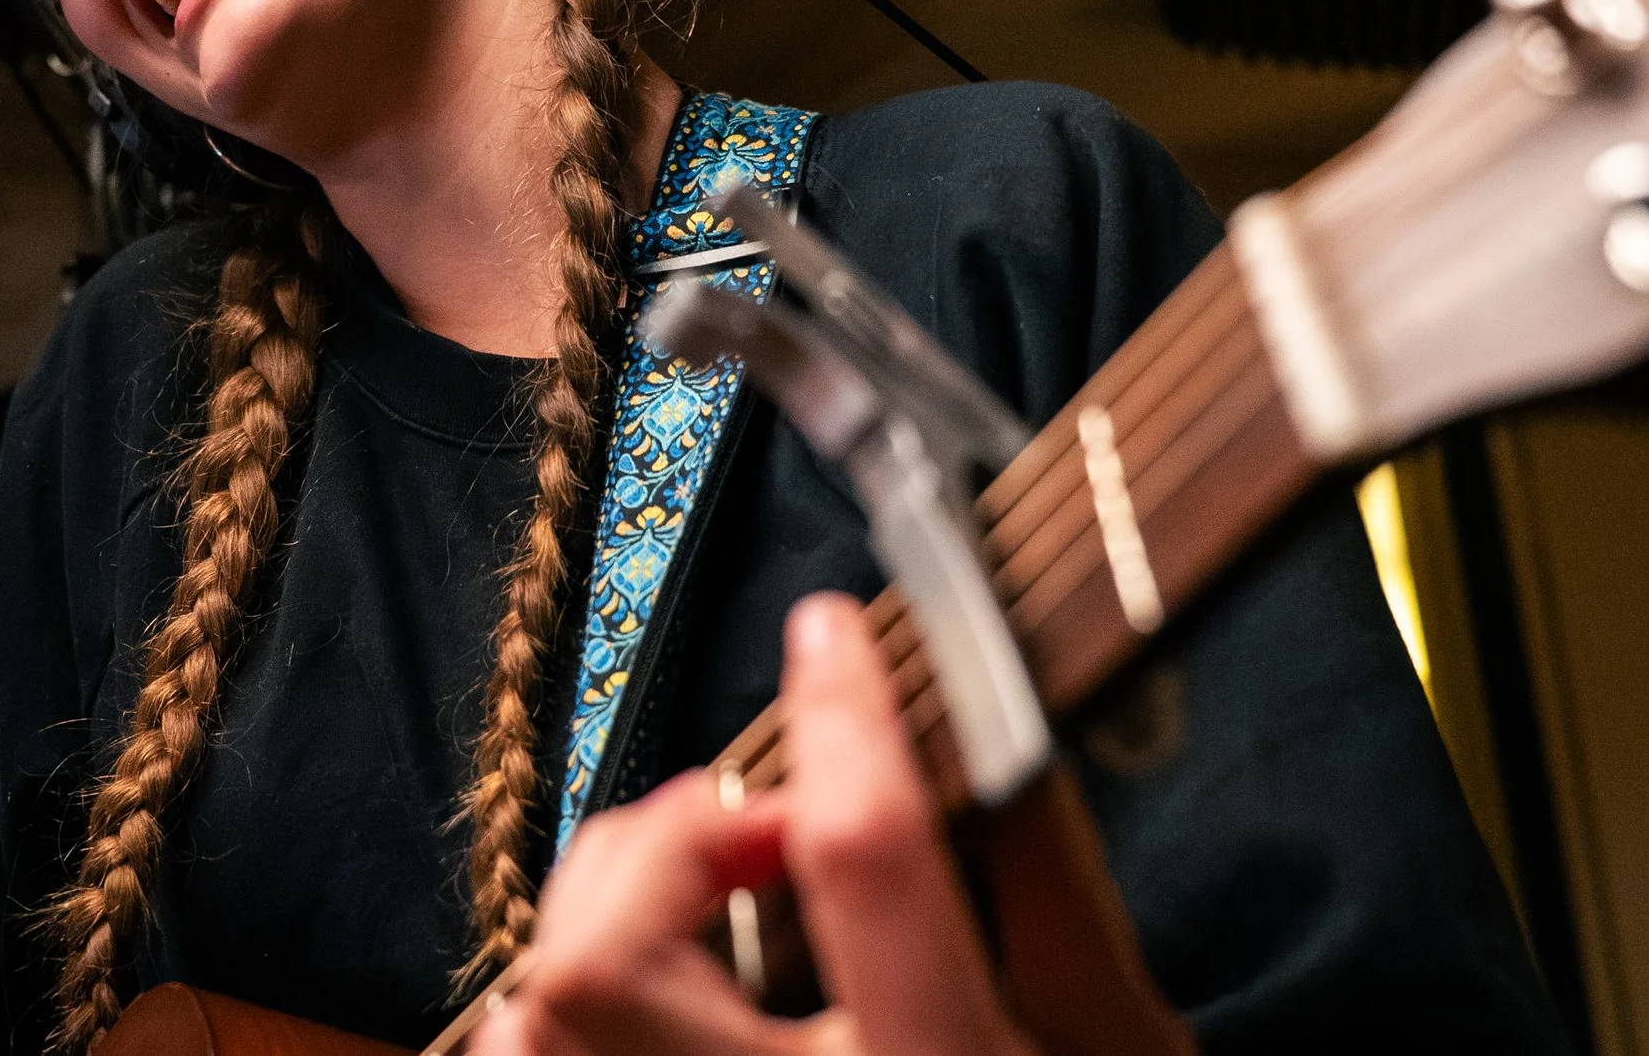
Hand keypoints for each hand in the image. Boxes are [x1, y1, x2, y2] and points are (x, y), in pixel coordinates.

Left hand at [470, 595, 1036, 1055]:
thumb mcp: (1109, 1031)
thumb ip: (1044, 879)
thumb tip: (976, 718)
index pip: (864, 864)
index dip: (842, 722)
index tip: (830, 635)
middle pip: (608, 962)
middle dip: (669, 845)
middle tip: (764, 831)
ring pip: (542, 1012)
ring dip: (606, 911)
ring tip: (712, 899)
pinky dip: (562, 1002)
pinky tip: (655, 984)